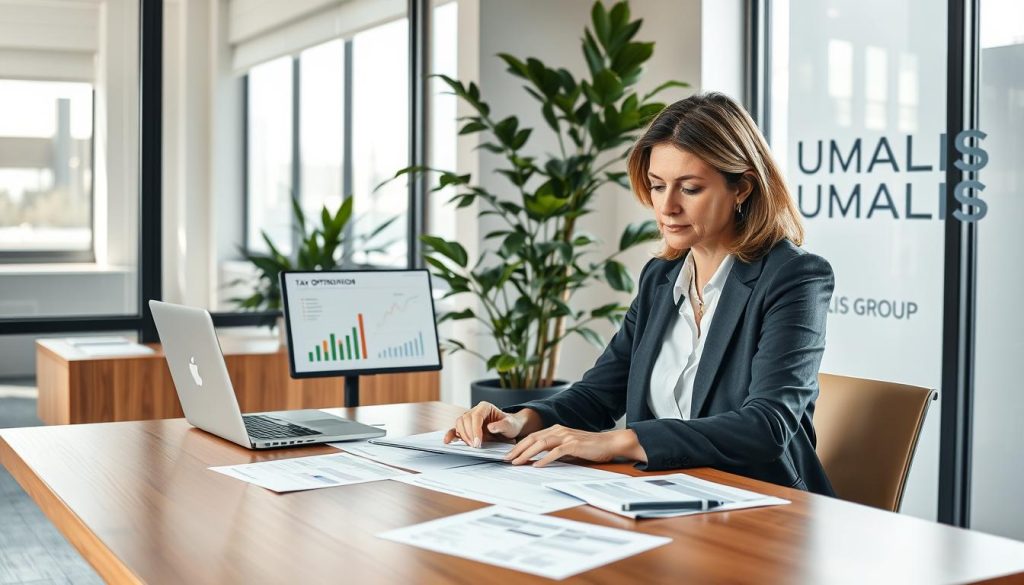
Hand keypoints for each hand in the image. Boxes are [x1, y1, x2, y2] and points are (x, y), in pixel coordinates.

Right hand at [443, 402, 540, 446]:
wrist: (509, 429)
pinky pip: (455, 429)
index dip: (475, 429)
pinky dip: (451, 435)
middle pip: (465, 419)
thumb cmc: (510, 425)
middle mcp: (475, 411)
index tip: (478, 442)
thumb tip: (490, 427)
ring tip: (471, 445)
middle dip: (469, 434)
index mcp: (485, 407)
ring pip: (459, 424)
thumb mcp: (510, 425)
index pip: (476, 416)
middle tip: (476, 446)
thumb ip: (502, 425)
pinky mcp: (466, 427)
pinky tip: (448, 441)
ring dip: (463, 436)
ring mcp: (469, 419)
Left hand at [504, 426, 647, 466]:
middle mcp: (559, 430)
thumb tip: (538, 458)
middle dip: (517, 449)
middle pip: (532, 439)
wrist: (609, 443)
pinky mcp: (573, 444)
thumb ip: (554, 449)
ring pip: (541, 444)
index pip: (532, 437)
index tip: (508, 455)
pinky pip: (555, 452)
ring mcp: (566, 436)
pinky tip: (537, 465)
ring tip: (517, 462)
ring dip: (527, 454)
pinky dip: (545, 459)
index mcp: (556, 429)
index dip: (519, 445)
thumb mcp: (568, 446)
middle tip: (506, 459)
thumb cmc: (590, 446)